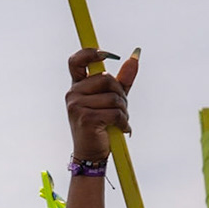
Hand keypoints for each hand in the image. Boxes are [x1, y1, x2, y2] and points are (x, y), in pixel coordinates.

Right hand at [64, 46, 138, 161]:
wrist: (91, 154)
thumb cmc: (101, 125)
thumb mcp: (112, 99)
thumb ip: (123, 79)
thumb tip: (135, 55)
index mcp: (77, 86)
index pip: (77, 61)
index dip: (91, 53)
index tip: (107, 55)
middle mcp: (73, 94)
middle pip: (107, 79)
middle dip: (120, 94)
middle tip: (119, 110)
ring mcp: (76, 106)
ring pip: (113, 97)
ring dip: (123, 110)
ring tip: (118, 121)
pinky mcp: (85, 118)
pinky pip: (114, 112)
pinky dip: (122, 121)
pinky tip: (121, 128)